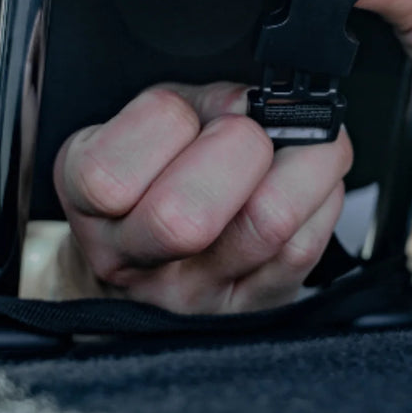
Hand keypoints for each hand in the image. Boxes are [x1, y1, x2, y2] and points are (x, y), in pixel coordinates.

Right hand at [49, 82, 350, 311]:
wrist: (145, 273)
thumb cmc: (151, 178)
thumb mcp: (143, 125)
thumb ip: (193, 104)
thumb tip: (254, 105)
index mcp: (90, 202)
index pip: (111, 173)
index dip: (166, 124)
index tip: (184, 117)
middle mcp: (134, 261)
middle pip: (187, 218)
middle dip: (238, 147)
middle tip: (248, 135)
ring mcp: (194, 295)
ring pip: (265, 225)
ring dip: (300, 165)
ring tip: (295, 147)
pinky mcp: (254, 308)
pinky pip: (305, 245)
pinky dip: (321, 196)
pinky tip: (306, 185)